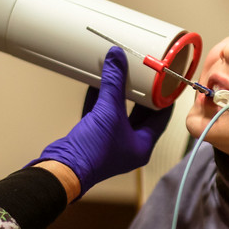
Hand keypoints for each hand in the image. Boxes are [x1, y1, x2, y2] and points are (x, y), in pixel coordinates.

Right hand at [28, 46, 172, 197]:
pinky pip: (102, 116)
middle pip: (141, 115)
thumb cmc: (93, 151)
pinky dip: (101, 101)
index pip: (161, 118)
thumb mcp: (107, 111)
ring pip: (120, 115)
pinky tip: (98, 85)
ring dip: (119, 96)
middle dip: (141, 94)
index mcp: (143, 145)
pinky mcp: (95, 140)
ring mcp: (112, 144)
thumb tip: (117, 58)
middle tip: (144, 76)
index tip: (165, 83)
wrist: (63, 169)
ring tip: (122, 77)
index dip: (163, 99)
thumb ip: (113, 82)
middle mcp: (130, 146)